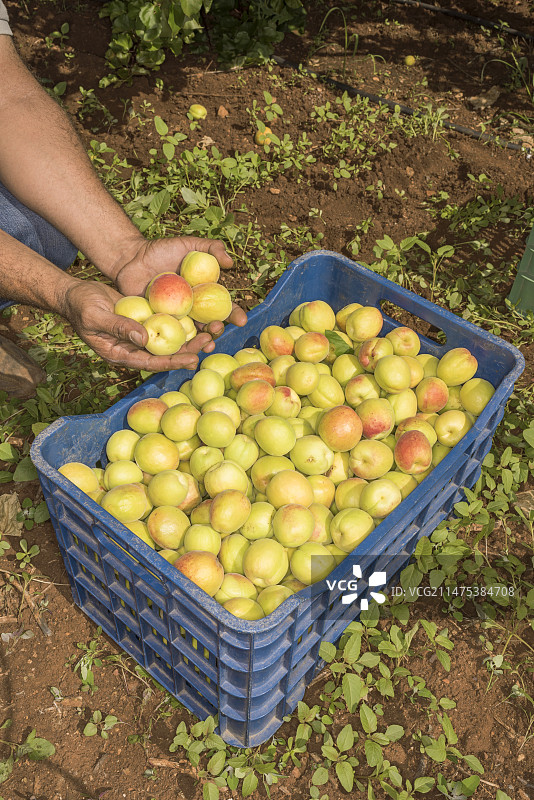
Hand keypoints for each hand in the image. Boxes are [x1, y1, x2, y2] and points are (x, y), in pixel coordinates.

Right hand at [63, 280, 216, 371]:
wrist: (76, 294)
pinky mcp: (144, 321)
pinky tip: (198, 318)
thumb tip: (144, 338)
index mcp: (121, 354)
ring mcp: (139, 336)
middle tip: (209, 343)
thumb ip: (118, 327)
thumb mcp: (96, 316)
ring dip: (188, 338)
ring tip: (210, 332)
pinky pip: (164, 325)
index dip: (172, 362)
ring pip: (168, 341)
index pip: (151, 363)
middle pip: (165, 354)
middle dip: (187, 351)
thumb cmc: (81, 306)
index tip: (192, 359)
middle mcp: (133, 348)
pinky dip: (180, 323)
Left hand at [113, 235, 246, 332]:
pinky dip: (177, 345)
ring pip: (192, 335)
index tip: (241, 320)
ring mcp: (176, 319)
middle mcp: (192, 310)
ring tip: (207, 344)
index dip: (233, 314)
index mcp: (203, 294)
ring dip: (201, 342)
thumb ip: (210, 248)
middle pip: (209, 325)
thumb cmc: (160, 251)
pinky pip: (169, 337)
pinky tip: (183, 350)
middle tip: (216, 328)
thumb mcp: (188, 245)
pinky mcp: (158, 325)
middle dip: (217, 330)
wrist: (130, 259)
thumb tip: (230, 263)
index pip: (223, 307)